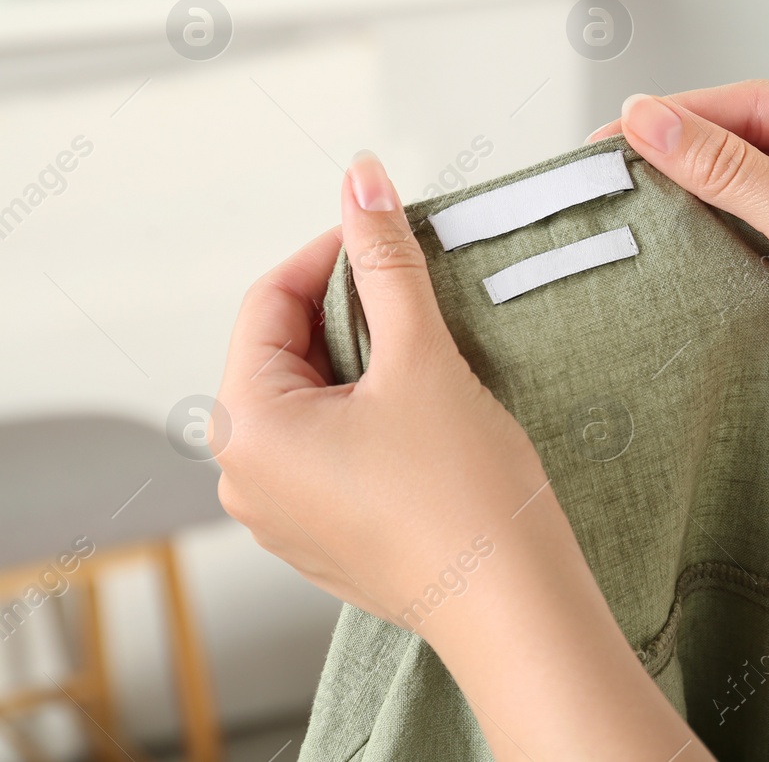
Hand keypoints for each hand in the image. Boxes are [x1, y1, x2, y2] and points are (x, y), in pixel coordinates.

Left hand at [215, 152, 710, 760]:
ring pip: (310, 398)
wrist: (511, 602)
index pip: (268, 300)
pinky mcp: (320, 535)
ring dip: (363, 359)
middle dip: (350, 308)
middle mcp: (246, 474)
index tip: (389, 230)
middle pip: (284, 349)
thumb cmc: (466, 492)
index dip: (330, 252)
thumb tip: (361, 177)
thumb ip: (386, 260)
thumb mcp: (422, 358)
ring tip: (429, 348)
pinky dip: (369, 411)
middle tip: (418, 288)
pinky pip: (329, 447)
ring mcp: (280, 512)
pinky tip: (426, 408)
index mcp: (249, 425)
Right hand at [592, 82, 768, 607]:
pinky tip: (670, 244)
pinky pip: (760, 240)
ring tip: (627, 201)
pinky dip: (717, 242)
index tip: (619, 127)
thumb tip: (649, 119)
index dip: (687, 113)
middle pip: (755, 143)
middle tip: (608, 166)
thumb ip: (726, 169)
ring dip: (697, 201)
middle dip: (687, 156)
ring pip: (753, 193)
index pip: (765, 102)